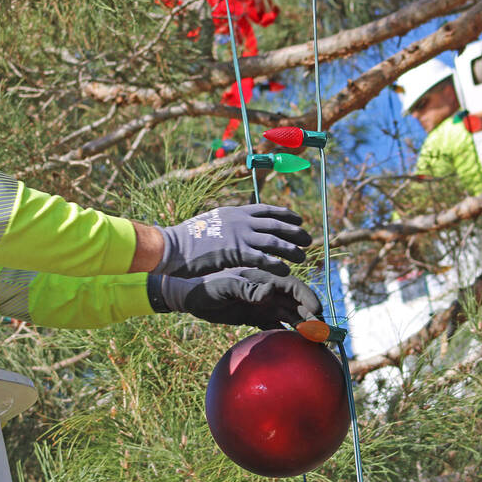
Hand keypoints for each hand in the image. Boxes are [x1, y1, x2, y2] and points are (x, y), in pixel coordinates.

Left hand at [148, 268, 321, 329]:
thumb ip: (247, 289)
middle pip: (296, 302)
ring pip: (290, 314)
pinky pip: (275, 325)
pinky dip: (286, 333)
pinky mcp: (254, 316)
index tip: (318, 314)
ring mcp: (262, 304)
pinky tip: (295, 346)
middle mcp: (267, 291)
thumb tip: (270, 291)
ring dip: (303, 326)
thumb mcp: (225, 288)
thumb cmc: (205, 287)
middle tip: (324, 334)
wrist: (189, 296)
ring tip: (316, 342)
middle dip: (312, 316)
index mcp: (263, 279)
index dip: (308, 298)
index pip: (293, 287)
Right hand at [154, 204, 312, 277]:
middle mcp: (240, 220)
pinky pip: (264, 258)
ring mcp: (239, 235)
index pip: (266, 209)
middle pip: (276, 224)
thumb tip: (235, 226)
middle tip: (308, 239)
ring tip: (303, 258)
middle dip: (295, 232)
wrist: (172, 245)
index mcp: (235, 211)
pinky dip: (278, 265)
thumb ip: (227, 223)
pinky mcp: (236, 252)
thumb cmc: (187, 239)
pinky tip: (286, 271)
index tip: (298, 220)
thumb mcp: (211, 222)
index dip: (286, 214)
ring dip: (291, 250)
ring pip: (275, 241)